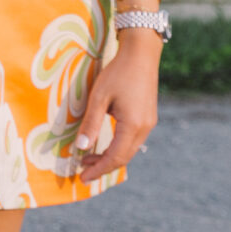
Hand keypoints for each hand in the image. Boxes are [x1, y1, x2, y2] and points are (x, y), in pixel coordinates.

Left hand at [73, 32, 159, 181]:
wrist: (141, 53)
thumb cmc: (118, 72)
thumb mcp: (99, 97)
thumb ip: (91, 123)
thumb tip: (81, 147)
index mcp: (133, 125)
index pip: (115, 157)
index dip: (98, 170)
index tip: (83, 178)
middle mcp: (144, 128)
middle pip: (124, 157)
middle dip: (103, 166)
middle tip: (83, 170)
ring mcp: (149, 123)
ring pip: (129, 150)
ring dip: (110, 156)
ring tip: (89, 157)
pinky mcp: (148, 117)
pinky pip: (133, 140)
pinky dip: (118, 147)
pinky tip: (105, 143)